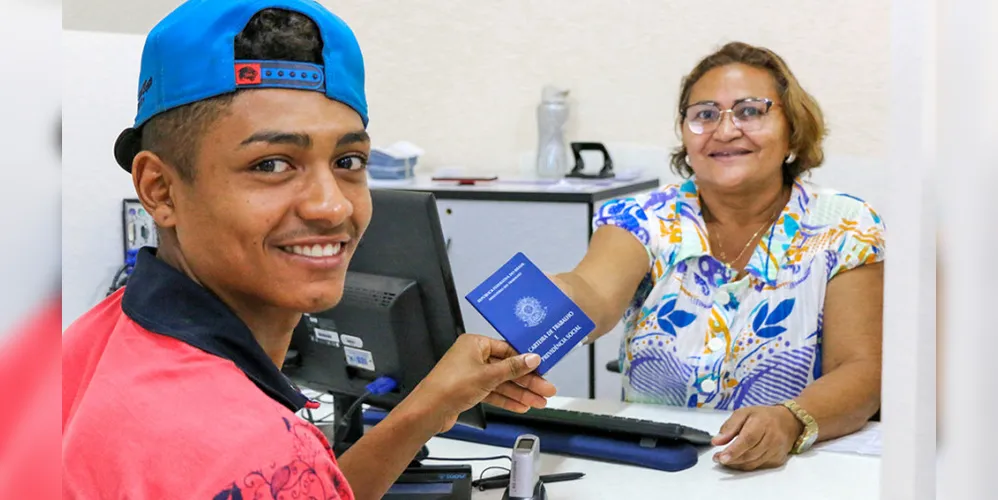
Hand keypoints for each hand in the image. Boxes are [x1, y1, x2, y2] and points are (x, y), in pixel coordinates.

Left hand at [403, 334, 556, 432]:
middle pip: (507, 368)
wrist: (428, 411)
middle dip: (527, 381)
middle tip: (546, 390)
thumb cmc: (449, 386)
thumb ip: (513, 368)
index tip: (542, 368)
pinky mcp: (470, 391)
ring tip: (539, 402)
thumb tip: (532, 358)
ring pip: (502, 382)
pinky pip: (493, 393)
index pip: (507, 349)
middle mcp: (472, 356)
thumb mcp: (487, 376)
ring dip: (520, 393)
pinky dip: (507, 400)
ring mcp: (471, 374)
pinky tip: (521, 406)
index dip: (526, 360)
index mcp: (474, 344)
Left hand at [710, 405, 802, 470]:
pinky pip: (759, 466)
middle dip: (731, 459)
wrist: (788, 422)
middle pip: (750, 454)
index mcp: (762, 423)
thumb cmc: (763, 416)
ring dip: (737, 464)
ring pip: (753, 463)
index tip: (721, 457)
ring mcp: (776, 450)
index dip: (734, 450)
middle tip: (717, 458)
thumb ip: (729, 427)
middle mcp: (772, 438)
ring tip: (724, 459)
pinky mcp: (778, 459)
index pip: (748, 439)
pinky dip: (746, 465)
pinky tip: (738, 460)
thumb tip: (716, 441)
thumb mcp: (743, 413)